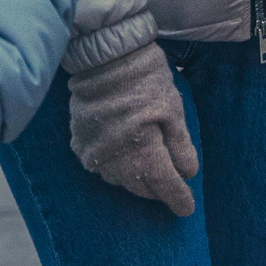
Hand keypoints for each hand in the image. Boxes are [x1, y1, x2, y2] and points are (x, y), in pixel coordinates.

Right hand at [67, 41, 198, 215]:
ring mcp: (93, 154)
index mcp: (143, 152)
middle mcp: (115, 161)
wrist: (105, 57)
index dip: (177, 198)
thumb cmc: (146, 80)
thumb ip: (180, 146)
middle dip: (157, 190)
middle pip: (139, 186)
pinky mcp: (78, 143)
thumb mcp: (173, 109)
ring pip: (118, 179)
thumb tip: (188, 173)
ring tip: (149, 173)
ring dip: (136, 179)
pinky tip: (124, 157)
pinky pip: (100, 166)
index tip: (187, 208)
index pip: (164, 186)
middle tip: (170, 188)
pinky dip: (115, 166)